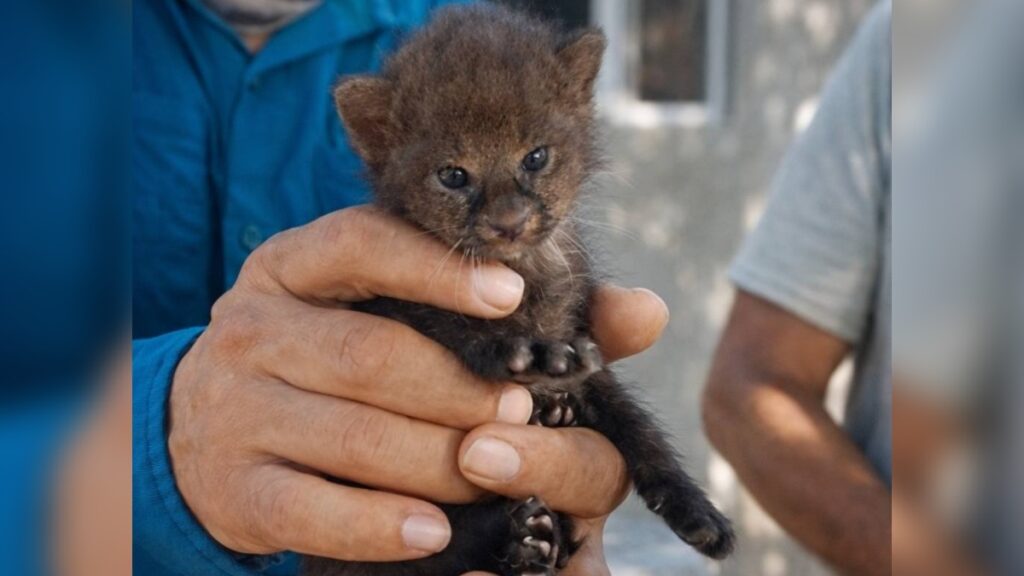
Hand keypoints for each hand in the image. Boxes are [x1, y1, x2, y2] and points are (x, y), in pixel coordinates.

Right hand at [168, 205, 668, 564]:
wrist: (209, 423)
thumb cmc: (333, 354)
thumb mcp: (391, 308)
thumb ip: (508, 307)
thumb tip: (646, 309)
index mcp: (295, 265)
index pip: (361, 241)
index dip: (438, 268)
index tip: (514, 297)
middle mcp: (254, 324)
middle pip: (370, 355)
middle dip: (459, 389)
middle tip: (523, 413)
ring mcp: (234, 406)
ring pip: (351, 435)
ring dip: (437, 460)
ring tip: (496, 472)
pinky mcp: (233, 484)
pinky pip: (308, 508)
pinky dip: (377, 522)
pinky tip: (434, 531)